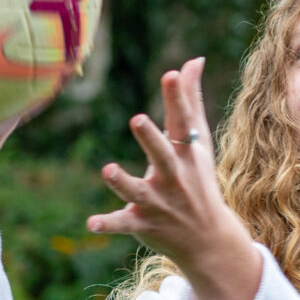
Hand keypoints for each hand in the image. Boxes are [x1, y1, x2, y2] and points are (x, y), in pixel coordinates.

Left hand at [88, 58, 263, 299]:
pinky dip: (108, 224)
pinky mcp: (143, 223)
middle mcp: (174, 177)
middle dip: (150, 139)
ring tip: (107, 170)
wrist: (208, 239)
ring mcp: (158, 202)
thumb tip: (194, 60)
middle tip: (137, 118)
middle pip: (162, 156)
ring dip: (122, 182)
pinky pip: (124, 223)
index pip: (181, 123)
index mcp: (186, 154)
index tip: (170, 75)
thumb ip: (191, 100)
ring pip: (137, 191)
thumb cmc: (199, 179)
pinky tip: (90, 223)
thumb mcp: (198, 142)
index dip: (177, 98)